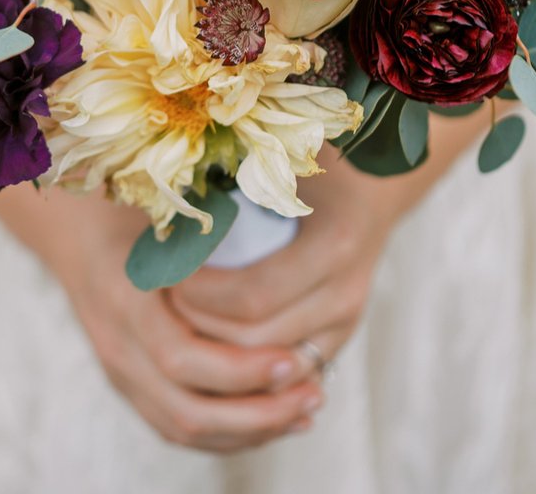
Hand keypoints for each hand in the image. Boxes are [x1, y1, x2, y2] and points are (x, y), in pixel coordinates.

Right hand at [0, 182, 324, 452]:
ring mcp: (119, 372)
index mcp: (123, 300)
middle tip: (314, 391)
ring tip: (306, 409)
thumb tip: (284, 223)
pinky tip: (277, 418)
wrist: (76, 230)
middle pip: (188, 410)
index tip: (292, 356)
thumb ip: (207, 228)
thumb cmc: (132, 208)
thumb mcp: (164, 210)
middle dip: (257, 412)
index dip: (241, 368)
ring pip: (185, 429)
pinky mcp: (130, 386)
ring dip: (251, 428)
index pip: (182, 358)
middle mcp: (116, 346)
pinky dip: (231, 432)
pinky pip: (179, 429)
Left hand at [168, 154, 404, 373]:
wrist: (372, 189)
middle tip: (163, 300)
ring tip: (180, 320)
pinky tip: (209, 345)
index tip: (168, 272)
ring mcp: (346, 323)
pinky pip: (285, 373)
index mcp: (334, 246)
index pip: (253, 295)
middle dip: (202, 326)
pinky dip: (245, 369)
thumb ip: (241, 176)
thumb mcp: (285, 162)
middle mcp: (345, 293)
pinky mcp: (339, 340)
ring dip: (218, 351)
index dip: (202, 293)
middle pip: (257, 340)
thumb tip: (168, 192)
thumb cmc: (317, 166)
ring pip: (269, 368)